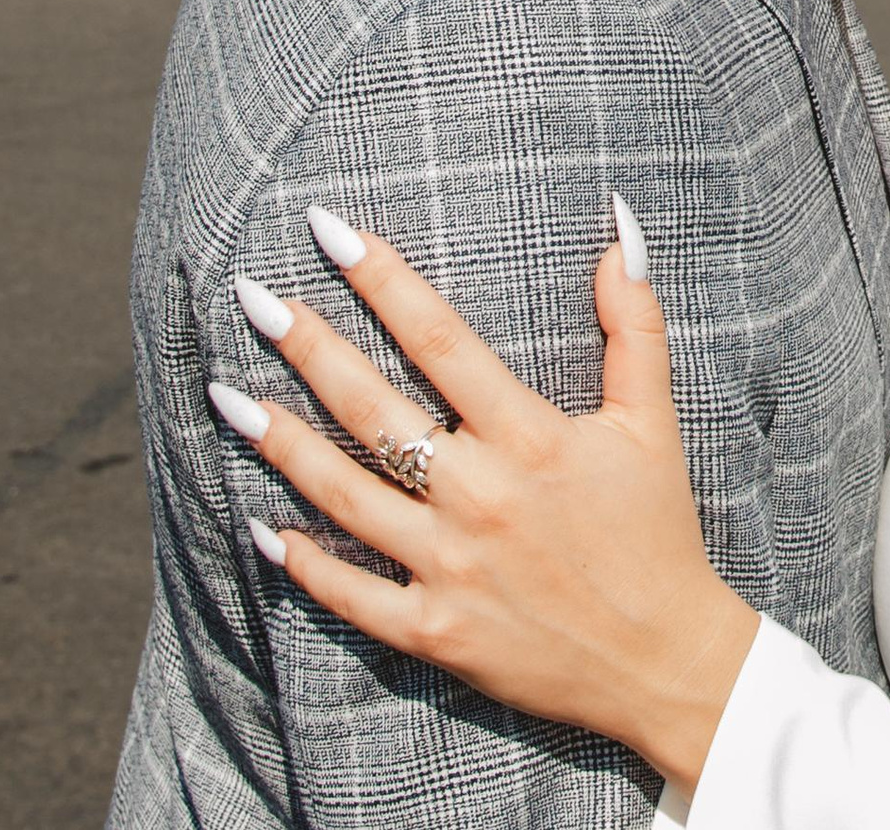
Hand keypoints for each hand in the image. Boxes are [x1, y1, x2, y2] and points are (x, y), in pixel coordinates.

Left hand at [208, 200, 758, 796]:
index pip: (441, 340)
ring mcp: (450, 567)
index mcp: (531, 438)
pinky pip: (351, 595)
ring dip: (283, 444)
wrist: (662, 660)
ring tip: (227, 398)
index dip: (384, 280)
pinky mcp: (434, 630)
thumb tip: (616, 229)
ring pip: (345, 496)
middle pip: (374, 409)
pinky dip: (303, 564)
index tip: (331, 232)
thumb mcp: (652, 419)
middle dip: (309, 348)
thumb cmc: (656, 530)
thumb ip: (634, 323)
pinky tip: (261, 527)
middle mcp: (479, 496)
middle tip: (255, 299)